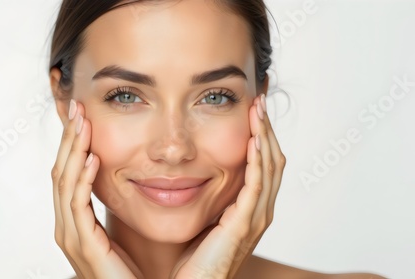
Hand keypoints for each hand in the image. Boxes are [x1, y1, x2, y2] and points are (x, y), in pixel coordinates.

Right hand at [51, 100, 141, 278]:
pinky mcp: (83, 246)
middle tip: (77, 107)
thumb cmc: (132, 268)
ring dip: (73, 150)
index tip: (81, 115)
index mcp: (75, 220)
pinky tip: (92, 159)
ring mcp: (71, 236)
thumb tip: (123, 174)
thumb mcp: (119, 227)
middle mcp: (67, 225)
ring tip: (83, 122)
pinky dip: (83, 180)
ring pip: (65, 183)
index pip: (68, 172)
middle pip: (61, 171)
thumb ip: (114, 203)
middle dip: (68, 138)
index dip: (72, 143)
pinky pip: (78, 206)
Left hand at [171, 94, 285, 278]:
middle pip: (273, 159)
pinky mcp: (245, 224)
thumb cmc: (193, 255)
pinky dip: (258, 161)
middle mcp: (260, 209)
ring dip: (265, 136)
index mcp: (251, 206)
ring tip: (258, 108)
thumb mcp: (205, 215)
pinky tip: (253, 139)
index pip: (264, 162)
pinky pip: (256, 186)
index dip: (261, 134)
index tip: (253, 107)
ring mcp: (256, 217)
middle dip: (267, 127)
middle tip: (261, 98)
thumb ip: (208, 193)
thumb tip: (191, 168)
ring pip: (270, 167)